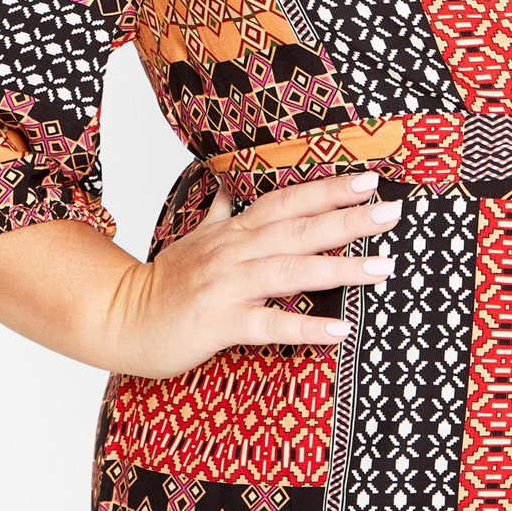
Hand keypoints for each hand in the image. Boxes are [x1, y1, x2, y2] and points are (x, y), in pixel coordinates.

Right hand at [109, 169, 400, 379]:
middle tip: (391, 212)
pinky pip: (269, 323)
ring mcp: (226, 286)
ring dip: (340, 267)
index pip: (287, 202)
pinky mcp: (219, 323)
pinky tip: (340, 330)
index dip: (327, 190)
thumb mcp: (194, 237)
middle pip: (298, 229)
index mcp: (233, 232)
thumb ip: (219, 210)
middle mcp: (233, 252)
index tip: (368, 181)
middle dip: (347, 219)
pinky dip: (306, 326)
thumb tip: (228, 181)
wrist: (120, 319)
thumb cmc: (164, 284)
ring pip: (290, 271)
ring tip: (382, 267)